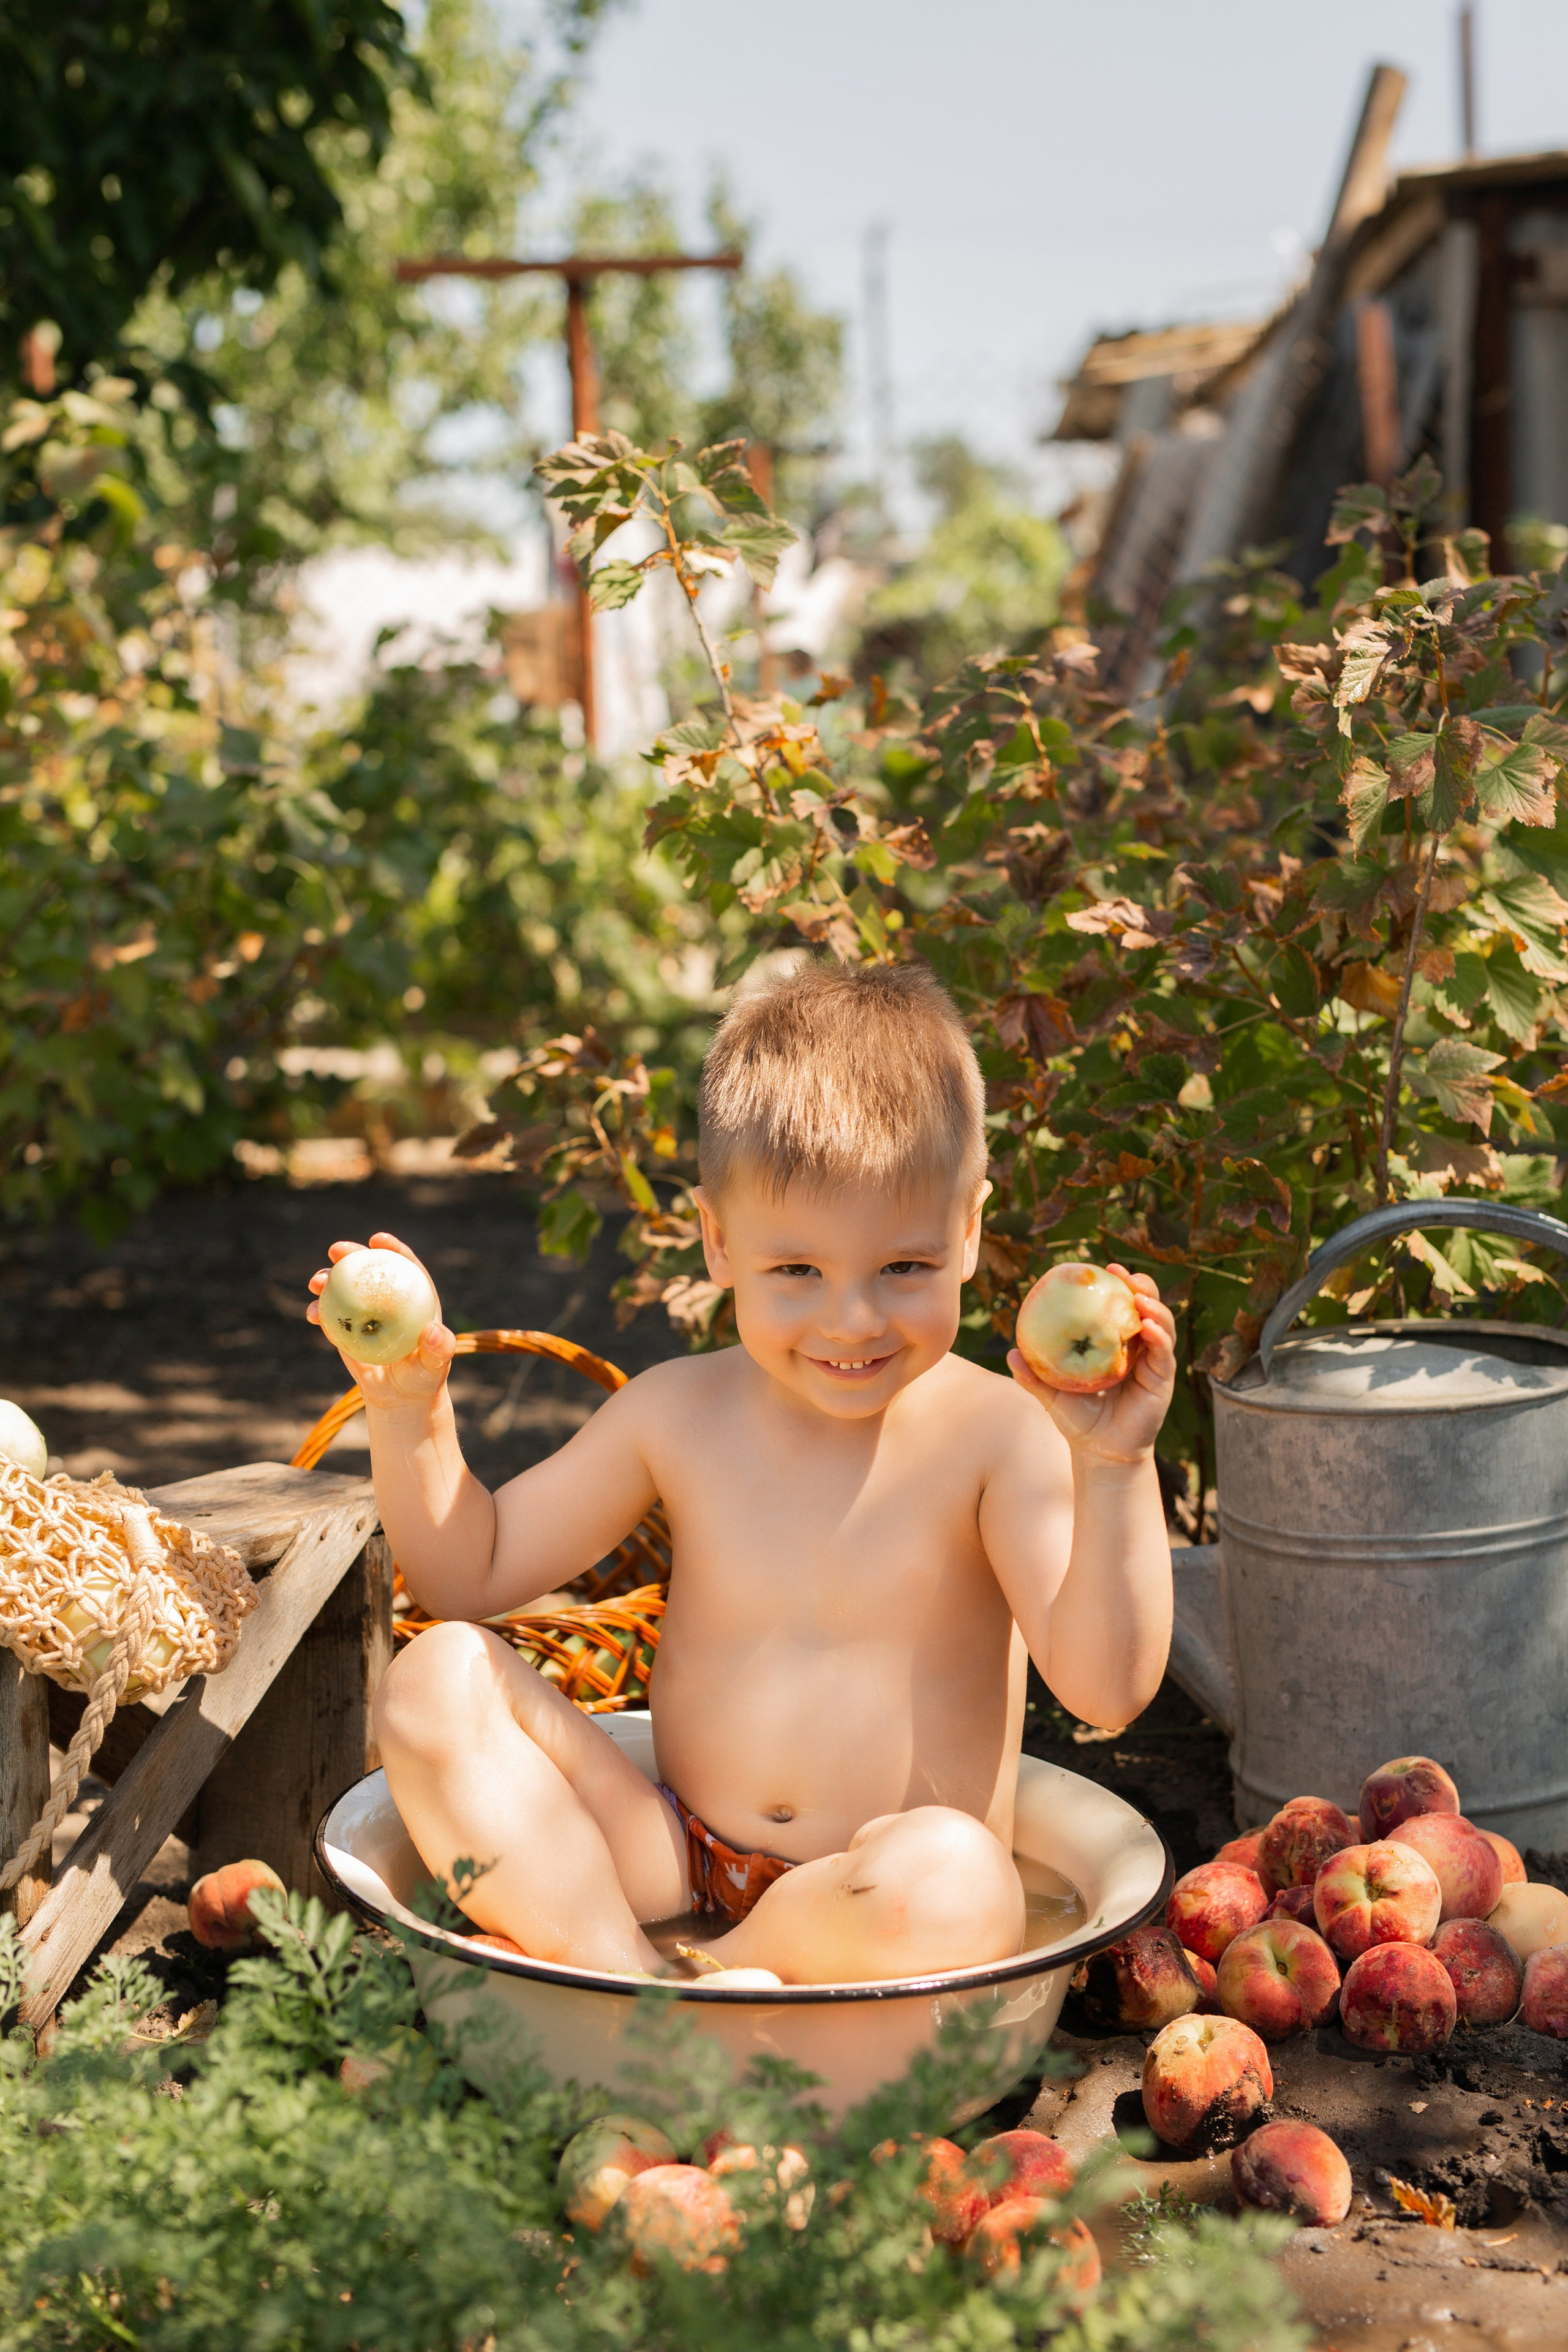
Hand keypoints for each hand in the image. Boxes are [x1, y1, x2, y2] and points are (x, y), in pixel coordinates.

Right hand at [306, 1230, 455, 1408]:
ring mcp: (364, 1312)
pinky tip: (312, 1312)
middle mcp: (388, 1299)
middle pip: (369, 1269)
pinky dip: (319, 1310)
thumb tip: (434, 1332)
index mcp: (413, 1298)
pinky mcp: (346, 1328)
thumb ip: (440, 1349)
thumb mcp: (435, 1364)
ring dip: (328, 1279)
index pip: (405, 1266)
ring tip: (317, 1282)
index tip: (378, 1239)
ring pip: (344, 1288)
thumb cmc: (424, 1377)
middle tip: (336, 1250)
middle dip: (352, 1254)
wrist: (399, 1397)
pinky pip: (330, 1315)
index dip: (392, 1249)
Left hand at [1007, 1265, 1175, 1465]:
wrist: (1100, 1453)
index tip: (1105, 1267)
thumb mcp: (1052, 1395)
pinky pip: (1164, 1353)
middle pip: (1147, 1307)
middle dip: (1142, 1286)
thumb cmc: (1077, 1420)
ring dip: (1155, 1307)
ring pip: (1162, 1325)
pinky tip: (1147, 1327)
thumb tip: (1010, 1354)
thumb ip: (1033, 1377)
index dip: (1117, 1284)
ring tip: (1140, 1297)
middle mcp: (1136, 1348)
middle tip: (1125, 1276)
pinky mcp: (1162, 1380)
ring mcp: (1152, 1363)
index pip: (1120, 1305)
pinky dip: (1159, 1337)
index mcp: (1113, 1343)